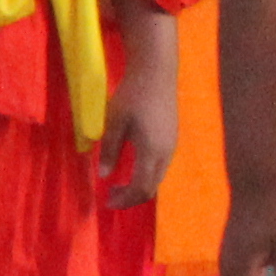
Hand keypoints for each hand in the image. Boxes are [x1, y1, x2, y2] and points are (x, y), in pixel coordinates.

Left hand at [98, 79, 175, 209]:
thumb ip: (109, 150)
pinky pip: (160, 165)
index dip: (124, 199)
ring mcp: (172, 145)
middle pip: (151, 187)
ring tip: (117, 184)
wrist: (157, 72)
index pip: (141, 188)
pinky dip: (145, 174)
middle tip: (109, 197)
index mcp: (152, 151)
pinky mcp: (172, 137)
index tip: (107, 202)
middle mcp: (166, 152)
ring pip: (157, 177)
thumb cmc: (133, 95)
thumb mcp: (114, 122)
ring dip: (138, 185)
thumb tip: (103, 176)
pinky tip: (130, 166)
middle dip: (131, 197)